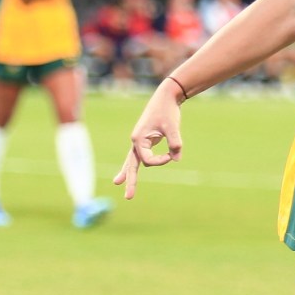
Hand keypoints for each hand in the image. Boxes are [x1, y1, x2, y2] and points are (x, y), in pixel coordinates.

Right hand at [112, 77, 183, 199]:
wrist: (166, 97)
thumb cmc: (168, 111)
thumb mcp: (173, 127)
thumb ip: (175, 143)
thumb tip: (176, 158)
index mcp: (139, 139)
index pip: (148, 161)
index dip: (161, 161)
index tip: (173, 153)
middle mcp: (135, 141)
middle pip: (131, 165)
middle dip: (130, 180)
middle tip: (128, 197)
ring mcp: (139, 140)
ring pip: (131, 161)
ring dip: (127, 173)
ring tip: (118, 183)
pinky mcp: (144, 139)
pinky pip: (139, 155)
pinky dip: (136, 164)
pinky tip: (128, 172)